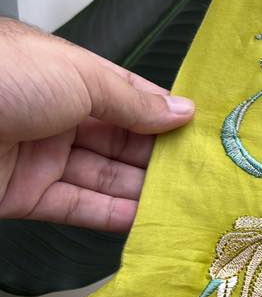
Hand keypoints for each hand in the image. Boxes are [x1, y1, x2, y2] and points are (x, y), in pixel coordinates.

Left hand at [0, 17, 193, 232]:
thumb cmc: (1, 76)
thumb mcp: (79, 76)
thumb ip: (132, 101)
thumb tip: (182, 111)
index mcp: (67, 76)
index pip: (128, 98)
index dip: (166, 116)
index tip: (206, 136)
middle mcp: (56, 115)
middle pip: (120, 141)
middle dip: (161, 158)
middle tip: (207, 176)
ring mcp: (40, 157)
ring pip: (103, 178)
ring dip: (145, 191)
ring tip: (190, 203)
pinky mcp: (25, 197)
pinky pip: (78, 208)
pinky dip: (114, 216)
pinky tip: (149, 220)